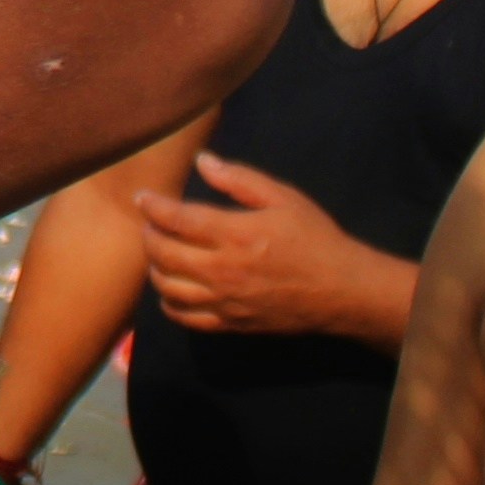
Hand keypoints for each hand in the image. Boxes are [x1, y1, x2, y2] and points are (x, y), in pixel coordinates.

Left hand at [133, 153, 419, 346]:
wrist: (342, 291)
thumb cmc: (314, 238)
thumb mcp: (283, 198)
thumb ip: (239, 179)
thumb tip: (202, 161)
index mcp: (235, 234)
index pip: (176, 219)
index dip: (152, 206)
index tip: (142, 198)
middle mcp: (222, 270)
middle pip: (163, 254)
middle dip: (148, 236)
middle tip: (150, 224)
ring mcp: (224, 301)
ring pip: (168, 288)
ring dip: (155, 268)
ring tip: (159, 253)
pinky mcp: (230, 324)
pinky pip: (185, 318)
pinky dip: (169, 303)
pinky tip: (173, 289)